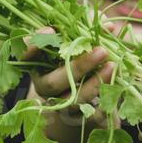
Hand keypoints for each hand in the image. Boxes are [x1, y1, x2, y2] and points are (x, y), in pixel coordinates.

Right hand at [21, 25, 123, 142]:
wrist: (79, 97)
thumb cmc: (76, 60)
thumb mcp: (78, 42)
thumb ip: (88, 31)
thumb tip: (108, 25)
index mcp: (37, 65)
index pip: (25, 56)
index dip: (33, 45)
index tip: (51, 30)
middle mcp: (44, 86)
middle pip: (54, 82)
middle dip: (78, 66)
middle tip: (101, 50)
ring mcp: (59, 104)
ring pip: (73, 100)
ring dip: (95, 83)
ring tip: (113, 66)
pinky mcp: (77, 117)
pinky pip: (90, 115)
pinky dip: (104, 102)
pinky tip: (116, 89)